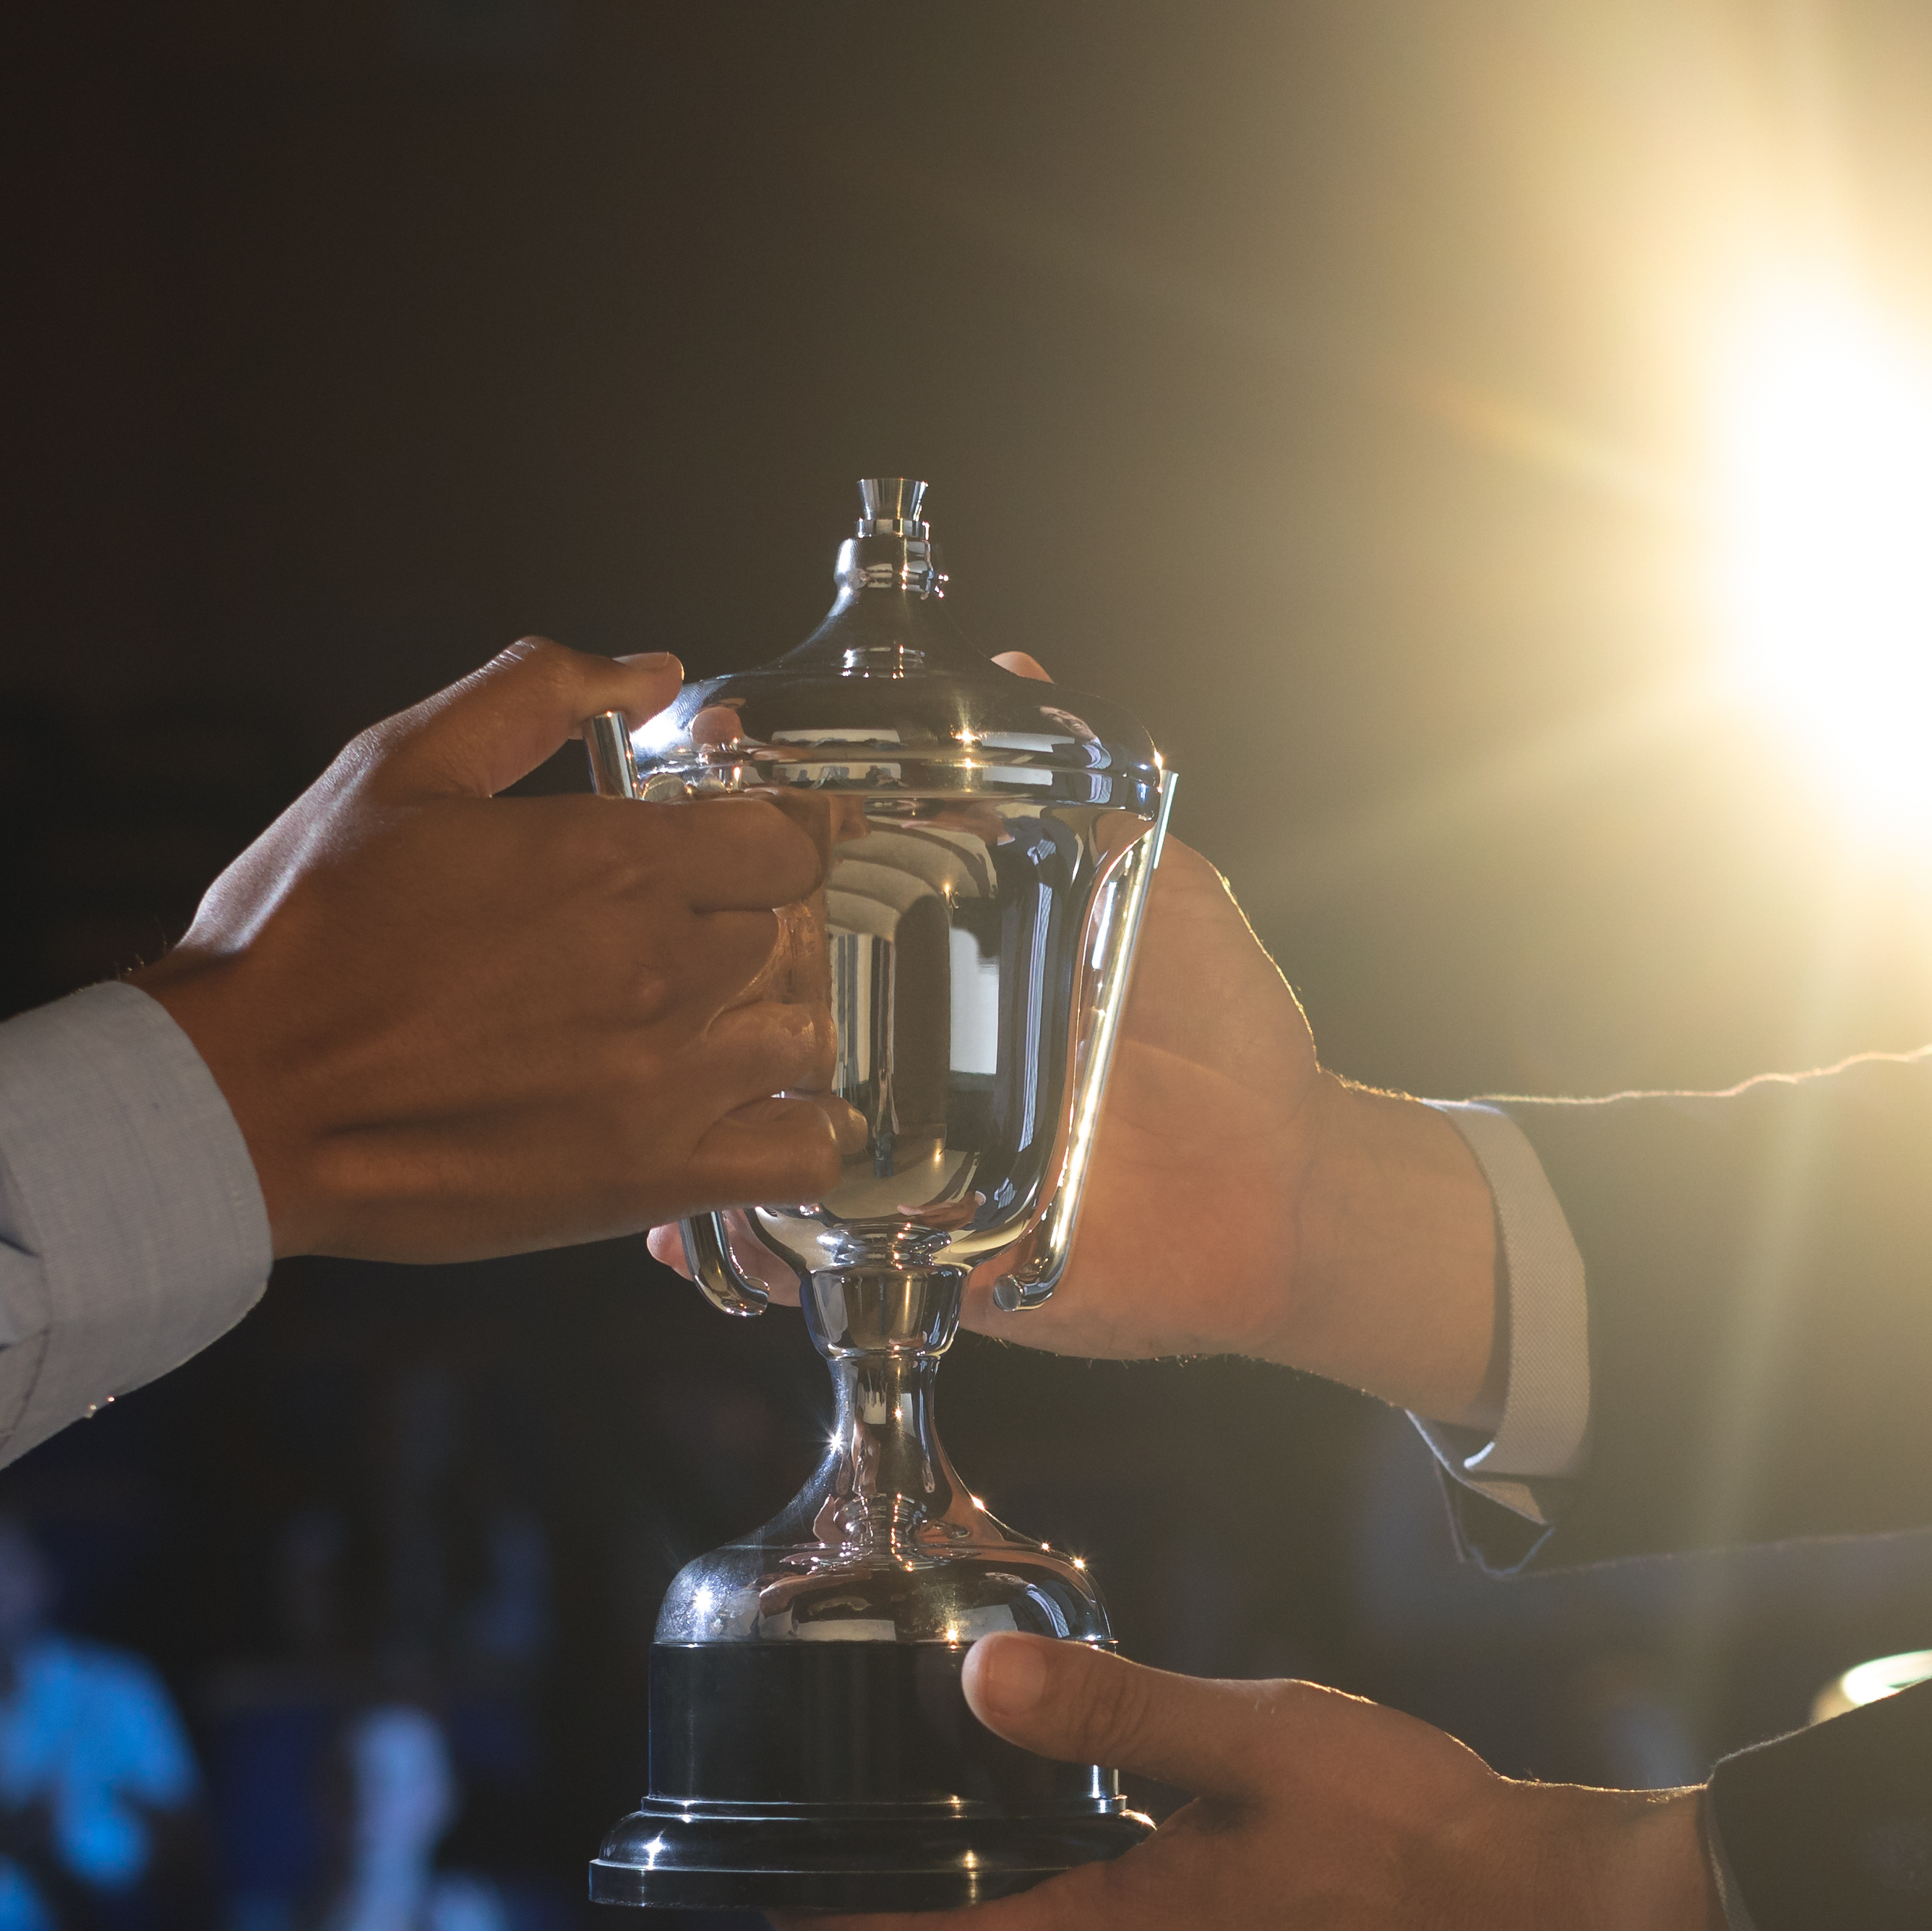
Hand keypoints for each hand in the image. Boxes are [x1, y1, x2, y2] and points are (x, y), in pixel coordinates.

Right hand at [138, 640, 848, 1262]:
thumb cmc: (302, 941)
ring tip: (688, 1037)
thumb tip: (644, 670)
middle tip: (664, 950)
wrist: (242, 1098)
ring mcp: (667, 1079)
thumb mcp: (398, 766)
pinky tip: (751, 1122)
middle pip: (782, 935)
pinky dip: (799, 1137)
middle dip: (736, 932)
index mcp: (613, 858)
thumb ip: (533, 697)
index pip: (782, 837)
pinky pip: (803, 1156)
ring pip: (803, 1036)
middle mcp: (660, 965)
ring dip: (762, 1029)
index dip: (761, 841)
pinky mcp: (651, 1176)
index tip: (732, 857)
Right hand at [644, 660, 1507, 1421]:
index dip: (748, 918)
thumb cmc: (1230, 1038)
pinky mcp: (933, 1257)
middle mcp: (916, 1076)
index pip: (820, 944)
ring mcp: (914, 1172)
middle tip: (652, 1001)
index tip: (692, 878)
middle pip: (771, 1051)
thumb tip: (1016, 667)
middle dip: (694, 1034)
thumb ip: (1087, 798)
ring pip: (769, 1157)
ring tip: (639, 1119)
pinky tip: (696, 1233)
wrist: (1292, 1188)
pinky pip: (821, 1263)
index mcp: (948, 984)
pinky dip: (756, 1253)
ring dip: (694, 1145)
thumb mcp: (1159, 886)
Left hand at [782, 1637, 1782, 1930]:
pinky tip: (1066, 1814)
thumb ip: (1118, 1711)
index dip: (811, 1921)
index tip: (736, 1874)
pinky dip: (1051, 1891)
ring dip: (972, 1888)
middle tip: (815, 1796)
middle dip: (879, 1891)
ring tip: (922, 1788)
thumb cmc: (1424, 1840)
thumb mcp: (1262, 1742)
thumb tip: (982, 1678)